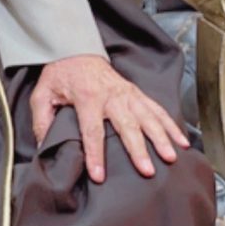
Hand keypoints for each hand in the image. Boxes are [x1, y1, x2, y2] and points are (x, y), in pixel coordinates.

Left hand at [29, 53, 187, 183]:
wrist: (76, 50)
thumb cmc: (60, 76)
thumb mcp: (42, 94)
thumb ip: (42, 120)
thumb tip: (45, 147)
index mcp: (87, 98)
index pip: (92, 130)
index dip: (95, 154)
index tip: (99, 175)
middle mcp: (112, 96)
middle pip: (127, 126)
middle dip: (138, 149)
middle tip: (147, 170)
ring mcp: (128, 94)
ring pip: (148, 117)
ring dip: (161, 138)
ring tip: (171, 157)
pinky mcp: (137, 93)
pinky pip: (157, 109)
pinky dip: (171, 125)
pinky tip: (182, 142)